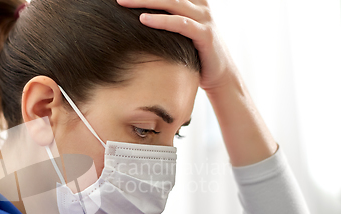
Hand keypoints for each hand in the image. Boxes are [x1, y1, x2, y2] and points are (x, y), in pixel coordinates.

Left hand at [116, 0, 236, 91]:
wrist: (220, 77)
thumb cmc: (195, 55)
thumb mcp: (179, 34)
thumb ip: (165, 21)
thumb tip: (138, 19)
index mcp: (193, 2)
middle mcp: (199, 6)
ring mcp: (203, 19)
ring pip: (172, 2)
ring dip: (145, 1)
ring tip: (123, 1)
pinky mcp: (205, 34)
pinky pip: (180, 24)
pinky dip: (161, 20)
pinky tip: (143, 19)